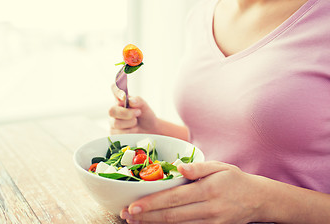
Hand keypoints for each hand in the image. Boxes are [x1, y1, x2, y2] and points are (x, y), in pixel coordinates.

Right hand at [109, 84, 158, 134]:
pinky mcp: (114, 133)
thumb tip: (131, 101)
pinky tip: (134, 130)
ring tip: (136, 122)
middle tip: (138, 113)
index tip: (123, 95)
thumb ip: (138, 101)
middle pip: (112, 110)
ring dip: (130, 123)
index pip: (115, 90)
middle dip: (126, 113)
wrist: (150, 129)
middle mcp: (115, 110)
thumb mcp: (144, 106)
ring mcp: (113, 122)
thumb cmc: (145, 115)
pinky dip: (130, 131)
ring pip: (116, 123)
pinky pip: (119, 133)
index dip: (116, 91)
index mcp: (121, 100)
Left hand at [120, 161, 266, 223]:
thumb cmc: (235, 180)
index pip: (173, 198)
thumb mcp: (220, 167)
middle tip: (126, 216)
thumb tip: (178, 167)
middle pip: (171, 215)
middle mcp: (208, 208)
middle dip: (146, 217)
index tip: (133, 205)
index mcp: (207, 190)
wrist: (258, 200)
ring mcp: (211, 222)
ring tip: (135, 222)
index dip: (152, 203)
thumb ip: (199, 167)